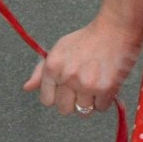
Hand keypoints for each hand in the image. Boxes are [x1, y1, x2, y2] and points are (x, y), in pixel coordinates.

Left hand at [25, 15, 141, 115]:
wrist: (115, 30)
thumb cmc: (87, 39)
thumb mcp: (59, 50)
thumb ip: (41, 72)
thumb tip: (27, 88)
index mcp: (53, 67)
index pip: (47, 100)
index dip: (57, 96)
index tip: (65, 90)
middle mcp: (67, 77)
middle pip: (64, 109)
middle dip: (72, 102)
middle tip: (81, 89)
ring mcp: (86, 84)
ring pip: (84, 111)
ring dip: (90, 102)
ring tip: (94, 85)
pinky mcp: (105, 89)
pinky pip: (101, 108)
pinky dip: (104, 100)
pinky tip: (105, 85)